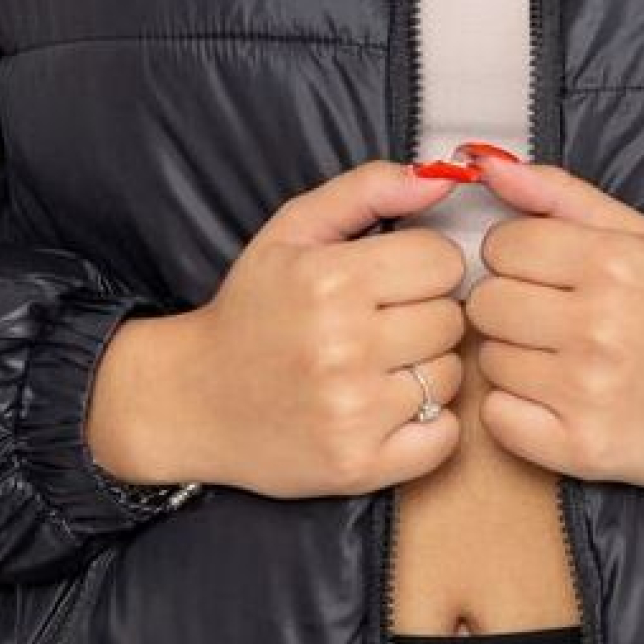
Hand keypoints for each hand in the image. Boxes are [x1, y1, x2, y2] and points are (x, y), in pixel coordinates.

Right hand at [88, 159, 471, 498]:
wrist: (193, 399)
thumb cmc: (251, 309)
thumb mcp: (292, 231)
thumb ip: (368, 190)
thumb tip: (443, 178)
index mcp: (330, 280)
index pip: (443, 262)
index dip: (423, 267)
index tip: (393, 281)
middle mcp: (343, 346)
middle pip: (451, 319)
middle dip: (423, 316)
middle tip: (382, 325)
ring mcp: (352, 411)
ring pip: (450, 375)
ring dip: (425, 369)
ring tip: (378, 366)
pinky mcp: (360, 465)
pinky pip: (444, 436)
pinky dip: (428, 425)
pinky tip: (389, 408)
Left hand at [461, 150, 643, 498]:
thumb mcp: (643, 236)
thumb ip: (562, 195)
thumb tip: (489, 167)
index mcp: (614, 264)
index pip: (501, 247)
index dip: (516, 259)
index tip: (545, 276)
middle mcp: (601, 326)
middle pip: (486, 304)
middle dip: (509, 308)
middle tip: (550, 321)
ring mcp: (591, 391)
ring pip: (489, 360)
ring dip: (514, 359)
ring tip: (561, 361)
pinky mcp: (583, 448)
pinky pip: (497, 418)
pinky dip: (514, 411)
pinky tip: (553, 400)